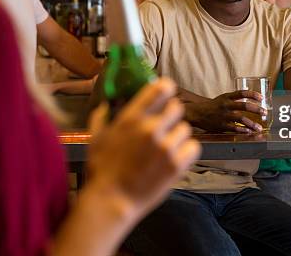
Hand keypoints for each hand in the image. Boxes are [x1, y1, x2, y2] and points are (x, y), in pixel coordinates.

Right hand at [87, 78, 200, 216]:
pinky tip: (176, 156)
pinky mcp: (177, 165)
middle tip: (164, 126)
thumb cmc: (101, 171)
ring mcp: (166, 147)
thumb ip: (102, 117)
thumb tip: (107, 105)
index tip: (164, 94)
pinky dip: (187, 151)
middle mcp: (151, 129)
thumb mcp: (96, 139)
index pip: (161, 88)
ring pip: (185, 129)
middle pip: (177, 107)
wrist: (111, 202)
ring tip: (166, 147)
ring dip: (177, 136)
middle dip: (171, 115)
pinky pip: (194, 147)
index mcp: (131, 118)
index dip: (166, 89)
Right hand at [186, 90, 265, 132]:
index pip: (242, 93)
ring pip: (241, 118)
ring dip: (252, 123)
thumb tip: (250, 98)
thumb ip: (234, 99)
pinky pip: (234, 128)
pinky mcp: (221, 125)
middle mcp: (226, 105)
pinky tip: (248, 132)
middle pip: (244, 105)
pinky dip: (242, 130)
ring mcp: (224, 115)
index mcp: (227, 97)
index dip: (253, 94)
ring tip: (259, 127)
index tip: (261, 98)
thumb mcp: (223, 98)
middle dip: (256, 109)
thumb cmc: (212, 106)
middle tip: (264, 112)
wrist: (197, 113)